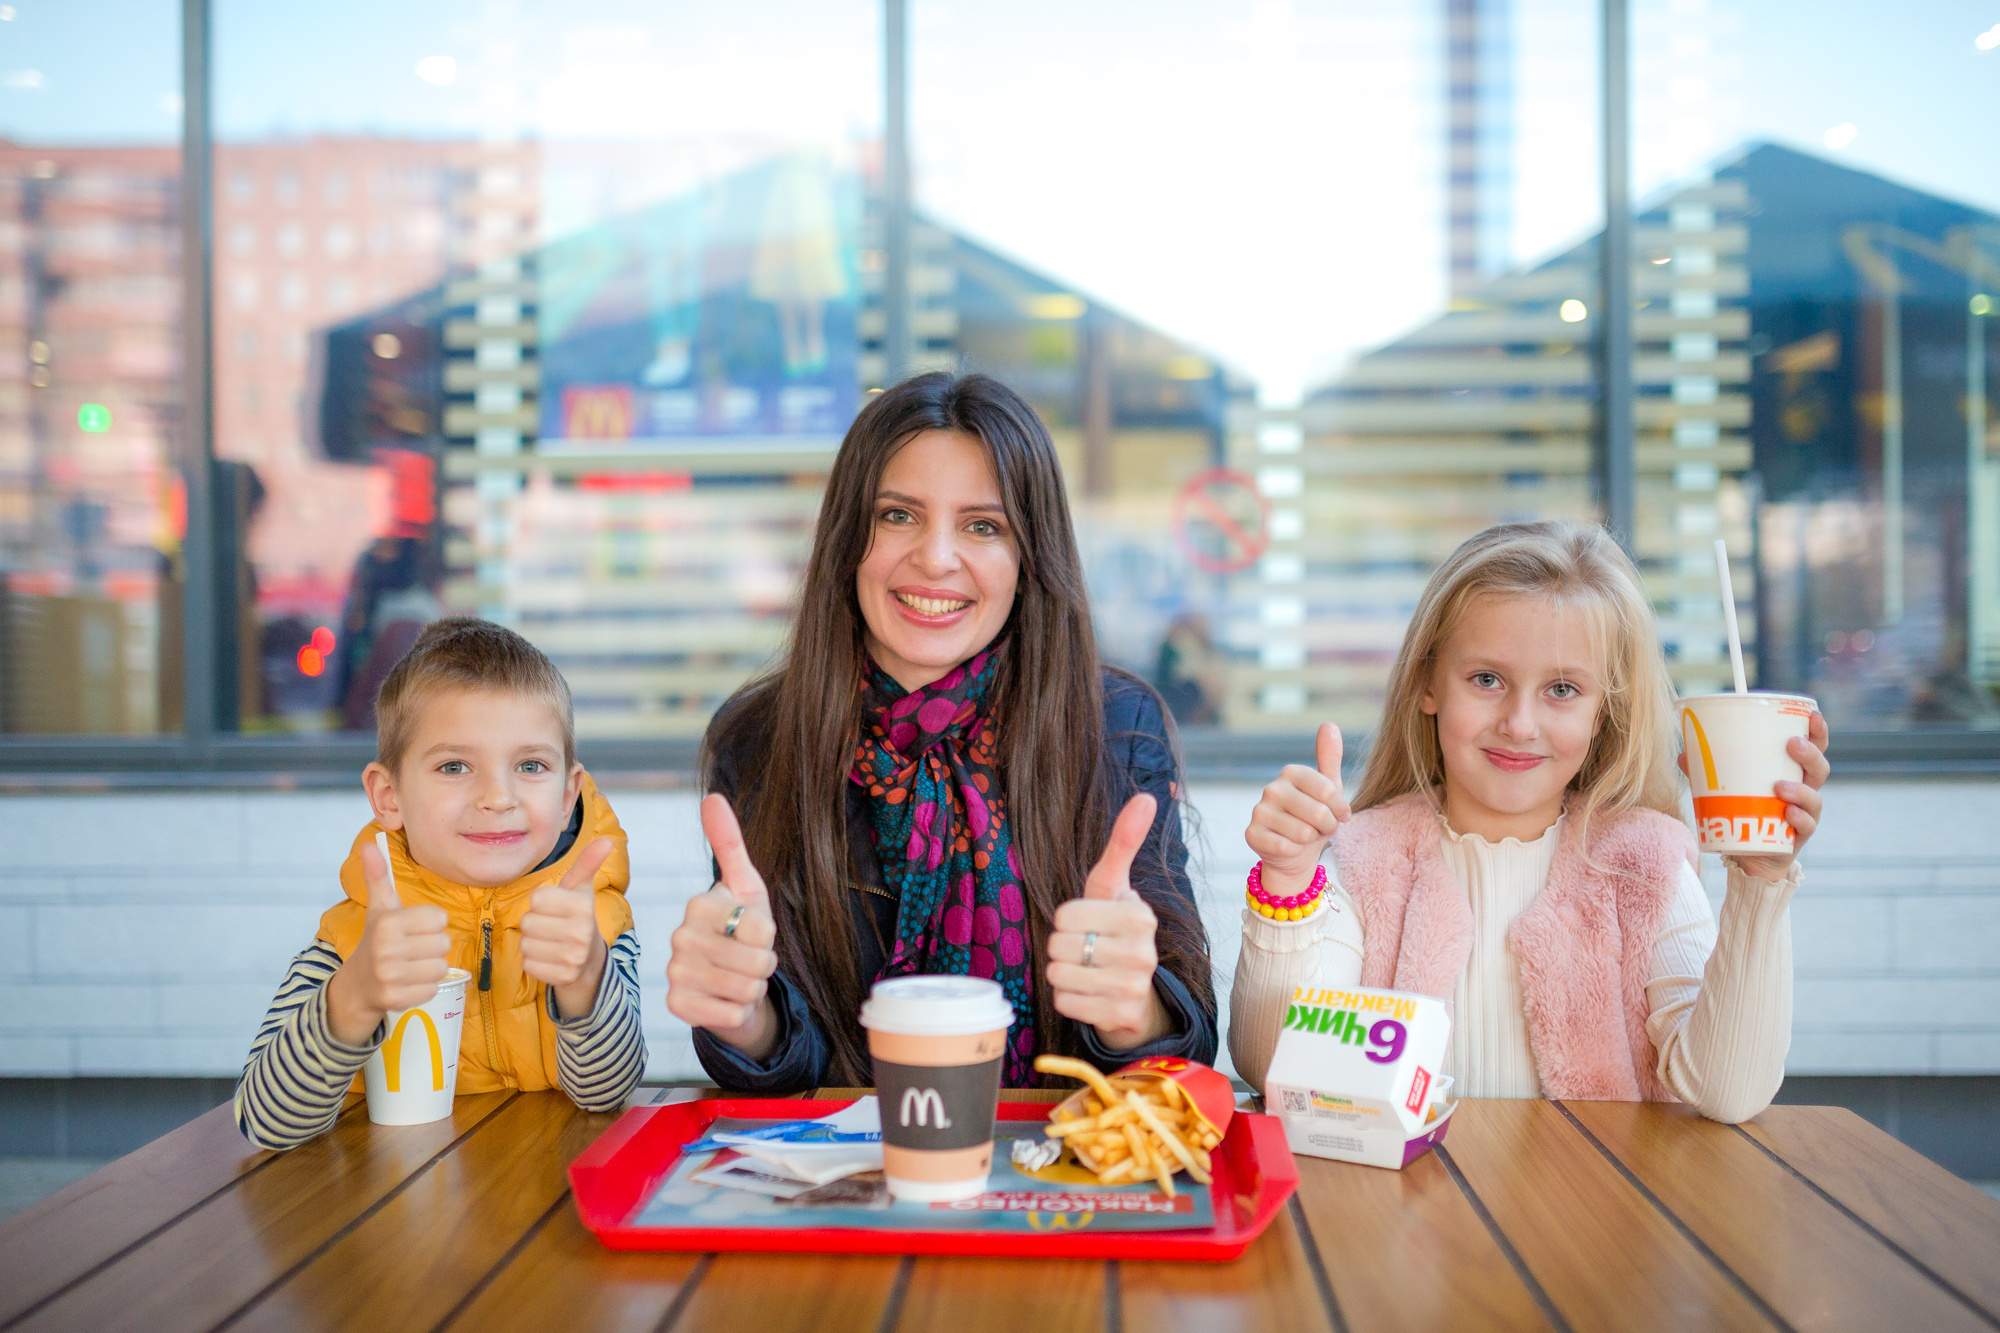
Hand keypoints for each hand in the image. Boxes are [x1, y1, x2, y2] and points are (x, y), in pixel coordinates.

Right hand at [325, 841, 450, 1047]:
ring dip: (431, 968)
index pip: (439, 918)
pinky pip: (433, 989)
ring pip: (441, 967)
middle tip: (414, 949)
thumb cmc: (377, 940)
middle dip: (433, 947)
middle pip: (444, 943)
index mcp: (387, 922)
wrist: (356, 984)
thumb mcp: (379, 907)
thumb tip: (369, 844)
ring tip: (412, 965)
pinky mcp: (396, 999)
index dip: (431, 924)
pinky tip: (409, 982)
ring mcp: (390, 976)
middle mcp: (386, 948)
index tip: (414, 928)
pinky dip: (426, 987)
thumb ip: (379, 876)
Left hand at [521, 836, 615, 1019]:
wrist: (589, 958)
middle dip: (534, 923)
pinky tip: (549, 957)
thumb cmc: (577, 916)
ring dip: (532, 942)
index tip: (555, 907)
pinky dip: (534, 961)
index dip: (541, 902)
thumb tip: (607, 840)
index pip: (536, 899)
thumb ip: (587, 862)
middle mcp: (581, 934)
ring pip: (525, 944)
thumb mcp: (580, 888)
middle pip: (527, 922)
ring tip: (550, 941)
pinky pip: (528, 965)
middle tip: (551, 925)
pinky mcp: (562, 977)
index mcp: (583, 908)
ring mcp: (572, 958)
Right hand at [665, 795, 779, 1057]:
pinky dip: (740, 1011)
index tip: (752, 931)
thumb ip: (731, 844)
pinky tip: (726, 1000)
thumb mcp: (747, 887)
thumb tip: (713, 798)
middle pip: (756, 961)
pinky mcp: (678, 1006)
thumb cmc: (742, 931)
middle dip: (764, 965)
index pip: (760, 927)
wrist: (730, 982)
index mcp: (699, 905)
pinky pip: (732, 1014)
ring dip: (753, 988)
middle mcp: (679, 937)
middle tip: (749, 961)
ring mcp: (675, 973)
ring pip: (746, 988)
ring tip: (741, 978)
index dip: (768, 935)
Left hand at [1047, 793, 1166, 1051]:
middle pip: (1059, 945)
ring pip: (1059, 974)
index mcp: (1139, 914)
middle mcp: (1143, 950)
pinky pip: (1065, 1002)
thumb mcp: (1113, 887)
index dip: (1066, 920)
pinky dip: (1068, 999)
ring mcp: (1135, 986)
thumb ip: (1123, 842)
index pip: (1064, 914)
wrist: (1137, 993)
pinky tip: (1090, 995)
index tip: (1088, 924)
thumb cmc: (1114, 930)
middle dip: (1062, 948)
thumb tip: (1147, 797)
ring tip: (1087, 972)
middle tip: (1086, 950)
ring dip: (1063, 974)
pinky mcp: (1122, 1016)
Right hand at [1245, 722, 1349, 896]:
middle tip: (1321, 828)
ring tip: (1305, 837)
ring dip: (1311, 841)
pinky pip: (1287, 847)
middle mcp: (1272, 788)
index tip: (1338, 814)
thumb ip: (1329, 758)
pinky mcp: (1251, 834)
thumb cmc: (1315, 819)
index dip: (1340, 810)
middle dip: (1327, 827)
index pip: (1330, 792)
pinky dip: (1295, 852)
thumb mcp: (1329, 788)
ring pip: (1303, 833)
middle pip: (1318, 813)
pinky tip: (1289, 847)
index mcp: (1291, 772)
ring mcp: (1259, 811)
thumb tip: (1329, 724)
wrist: (1295, 853)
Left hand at [1682, 711, 1829, 880]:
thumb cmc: (1743, 813)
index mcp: (1791, 772)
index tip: (1813, 715)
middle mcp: (1804, 791)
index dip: (1817, 732)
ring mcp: (1804, 814)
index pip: (1813, 748)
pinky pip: (1806, 826)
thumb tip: (1683, 754)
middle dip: (1810, 754)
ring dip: (1800, 790)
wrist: (1747, 856)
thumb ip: (1707, 773)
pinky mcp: (1797, 837)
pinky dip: (1798, 819)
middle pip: (1819, 769)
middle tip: (1792, 744)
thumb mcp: (1726, 788)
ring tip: (1779, 786)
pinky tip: (1788, 813)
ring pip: (1814, 798)